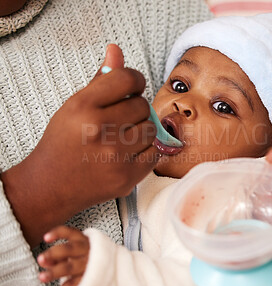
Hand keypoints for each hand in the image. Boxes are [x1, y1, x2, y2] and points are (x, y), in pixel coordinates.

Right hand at [1, 44, 159, 245]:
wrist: (51, 185)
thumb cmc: (63, 142)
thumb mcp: (75, 105)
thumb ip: (101, 80)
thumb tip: (116, 50)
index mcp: (84, 106)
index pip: (128, 78)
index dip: (135, 80)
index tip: (132, 87)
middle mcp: (100, 128)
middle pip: (142, 105)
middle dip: (134, 110)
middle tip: (119, 120)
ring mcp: (115, 155)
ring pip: (151, 129)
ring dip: (141, 131)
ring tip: (122, 138)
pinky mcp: (127, 176)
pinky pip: (154, 152)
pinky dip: (145, 152)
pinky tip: (127, 154)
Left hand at [38, 226, 89, 285]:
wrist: (107, 265)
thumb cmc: (83, 257)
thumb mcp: (72, 253)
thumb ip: (57, 255)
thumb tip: (42, 261)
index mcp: (82, 239)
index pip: (69, 233)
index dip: (58, 233)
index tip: (45, 238)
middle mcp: (86, 249)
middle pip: (69, 249)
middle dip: (53, 253)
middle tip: (40, 259)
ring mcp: (88, 263)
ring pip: (70, 267)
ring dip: (55, 271)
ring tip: (42, 276)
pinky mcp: (90, 276)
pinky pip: (76, 282)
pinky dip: (66, 285)